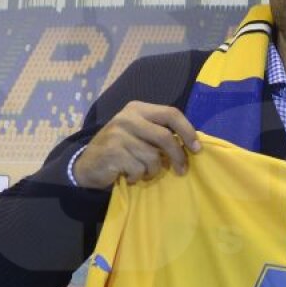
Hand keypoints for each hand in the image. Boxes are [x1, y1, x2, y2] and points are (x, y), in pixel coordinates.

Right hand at [73, 102, 200, 187]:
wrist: (88, 165)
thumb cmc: (122, 149)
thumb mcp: (140, 134)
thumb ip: (160, 134)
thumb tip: (191, 144)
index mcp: (137, 109)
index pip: (171, 113)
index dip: (188, 131)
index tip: (197, 148)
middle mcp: (127, 118)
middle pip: (165, 137)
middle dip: (178, 156)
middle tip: (182, 170)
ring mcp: (118, 135)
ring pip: (153, 157)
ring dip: (153, 171)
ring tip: (144, 172)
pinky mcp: (112, 152)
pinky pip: (139, 169)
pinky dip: (139, 177)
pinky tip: (129, 175)